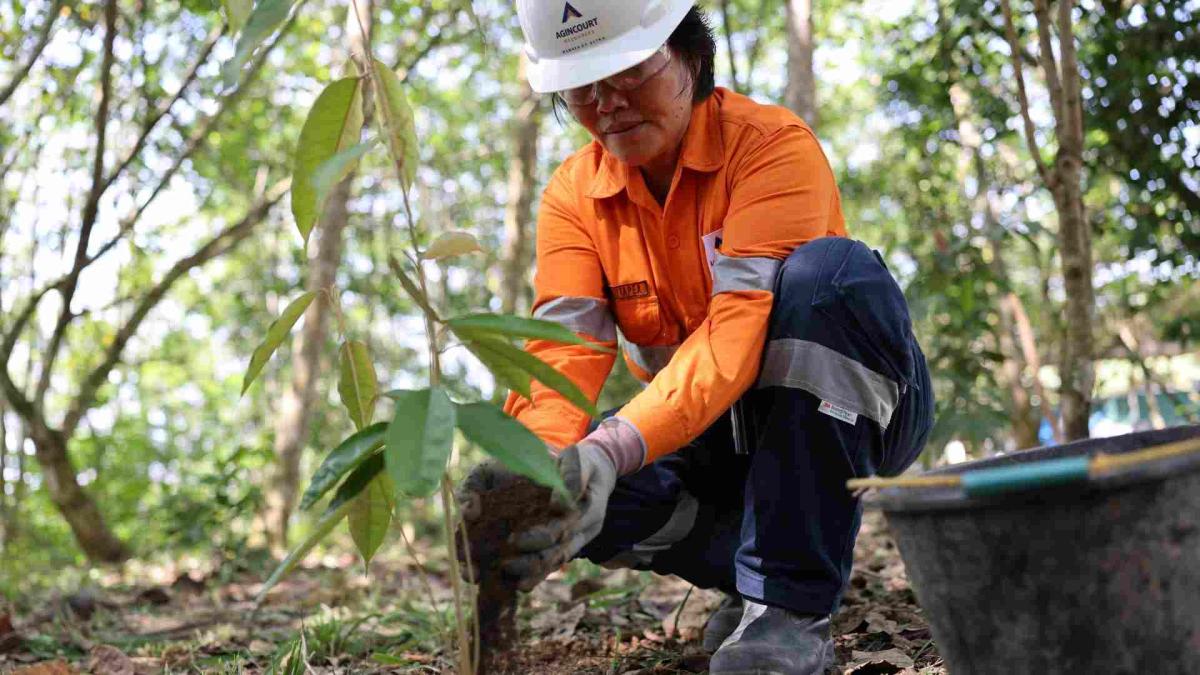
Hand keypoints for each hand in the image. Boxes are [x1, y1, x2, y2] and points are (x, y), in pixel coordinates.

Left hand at [501, 443, 617, 589]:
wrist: (599, 469)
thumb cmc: (583, 461)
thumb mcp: (578, 458)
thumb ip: (573, 476)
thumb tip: (560, 504)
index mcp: (591, 507)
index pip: (565, 526)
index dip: (541, 536)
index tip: (515, 540)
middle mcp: (589, 527)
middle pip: (561, 550)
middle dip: (534, 560)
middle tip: (506, 566)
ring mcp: (582, 537)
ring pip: (560, 560)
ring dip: (537, 573)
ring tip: (516, 584)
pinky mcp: (573, 542)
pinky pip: (557, 560)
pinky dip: (541, 573)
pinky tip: (522, 585)